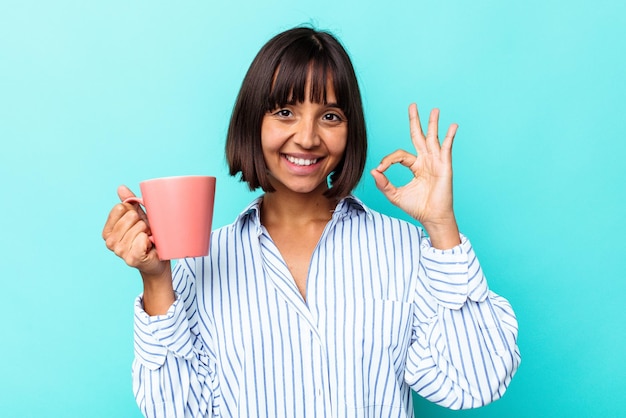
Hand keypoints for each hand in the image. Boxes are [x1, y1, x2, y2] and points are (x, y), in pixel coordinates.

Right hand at [102, 185, 168, 277]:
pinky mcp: (131, 258)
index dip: (133, 211)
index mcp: (108, 231)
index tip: (138, 221)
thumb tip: (121, 188)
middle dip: (143, 222)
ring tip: (148, 240)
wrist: (158, 260)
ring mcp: (119, 251)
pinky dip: (149, 240)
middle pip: (130, 216)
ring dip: (148, 232)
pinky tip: (149, 247)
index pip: (120, 208)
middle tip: (146, 233)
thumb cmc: (148, 238)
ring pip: (138, 227)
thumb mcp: (139, 217)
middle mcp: (110, 242)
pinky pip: (142, 239)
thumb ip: (129, 203)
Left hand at [371, 104, 460, 248]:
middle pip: (418, 136)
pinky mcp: (444, 166)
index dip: (388, 160)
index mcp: (415, 166)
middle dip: (415, 121)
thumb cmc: (416, 207)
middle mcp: (426, 161)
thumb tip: (374, 171)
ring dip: (433, 124)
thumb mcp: (395, 195)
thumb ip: (383, 183)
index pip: (400, 155)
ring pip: (432, 138)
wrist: (431, 217)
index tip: (380, 169)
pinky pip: (446, 148)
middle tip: (412, 105)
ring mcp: (436, 162)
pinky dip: (449, 136)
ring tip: (434, 110)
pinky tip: (453, 125)